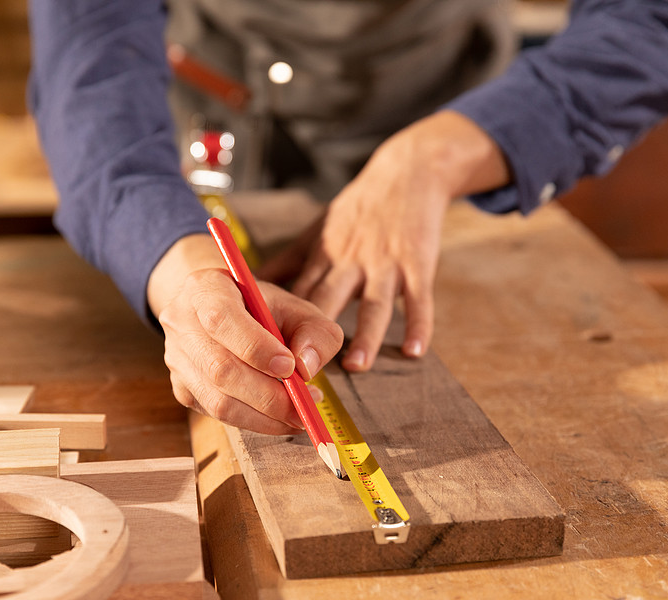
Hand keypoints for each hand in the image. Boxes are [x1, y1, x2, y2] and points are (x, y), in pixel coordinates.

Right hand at [148, 234, 343, 433]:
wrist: (221, 309)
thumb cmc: (261, 307)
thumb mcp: (297, 307)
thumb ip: (315, 332)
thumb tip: (307, 367)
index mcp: (205, 288)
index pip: (221, 319)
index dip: (256, 348)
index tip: (290, 366)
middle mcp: (181, 323)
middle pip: (220, 368)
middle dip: (268, 394)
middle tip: (305, 404)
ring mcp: (176, 358)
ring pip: (217, 400)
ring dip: (263, 416)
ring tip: (297, 414)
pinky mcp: (181, 387)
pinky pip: (215, 414)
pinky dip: (252, 421)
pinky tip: (277, 416)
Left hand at [288, 111, 509, 371]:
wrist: (406, 173)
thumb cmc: (357, 209)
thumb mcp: (316, 230)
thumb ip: (287, 262)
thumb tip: (248, 285)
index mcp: (323, 256)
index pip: (298, 295)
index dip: (283, 325)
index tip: (272, 356)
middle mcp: (350, 261)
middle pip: (328, 300)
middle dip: (314, 333)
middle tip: (302, 368)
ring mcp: (385, 262)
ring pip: (373, 304)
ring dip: (365, 336)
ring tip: (356, 366)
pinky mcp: (417, 262)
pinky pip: (419, 298)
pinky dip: (419, 325)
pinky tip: (415, 351)